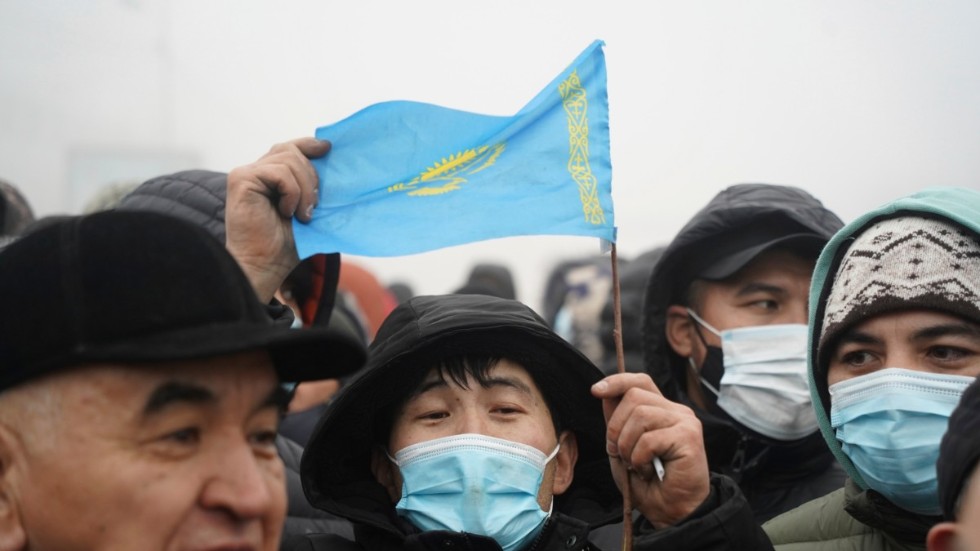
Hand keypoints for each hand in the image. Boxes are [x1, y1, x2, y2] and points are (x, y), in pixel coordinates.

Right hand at [225, 138, 329, 301]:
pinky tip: (287, 212)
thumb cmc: (286, 244)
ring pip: (289, 159)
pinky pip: (280, 173)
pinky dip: (292, 193)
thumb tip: (336, 166)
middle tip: (314, 207)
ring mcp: (247, 174)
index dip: (309, 144)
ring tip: (302, 215)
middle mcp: (257, 171)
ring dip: (305, 189)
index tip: (328, 149)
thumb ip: (314, 187)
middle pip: (292, 150)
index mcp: (271, 176)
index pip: (290, 148)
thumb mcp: (308, 209)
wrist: (265, 265)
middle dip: (312, 176)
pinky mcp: (241, 179)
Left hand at [591, 373, 709, 528]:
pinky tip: (648, 472)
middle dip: (616, 427)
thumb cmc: (649, 485)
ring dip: (627, 445)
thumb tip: (604, 393)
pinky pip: (649, 439)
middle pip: (634, 396)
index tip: (595, 391)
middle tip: (620, 454)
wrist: (671, 513)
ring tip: (636, 465)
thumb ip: (616, 422)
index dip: (617, 382)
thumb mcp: (622, 449)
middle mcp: (676, 411)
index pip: (640, 382)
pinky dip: (639, 459)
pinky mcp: (689, 437)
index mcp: (662, 411)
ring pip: (640, 415)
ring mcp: (685, 422)